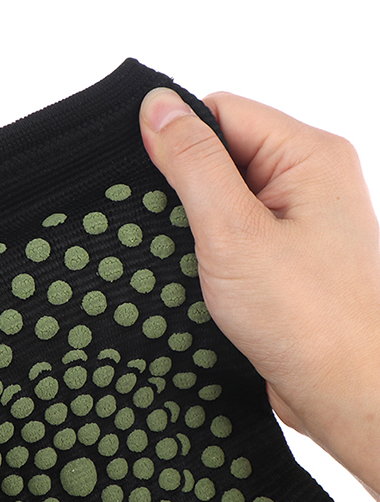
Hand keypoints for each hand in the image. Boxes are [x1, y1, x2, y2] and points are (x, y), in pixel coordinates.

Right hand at [140, 88, 379, 500]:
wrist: (349, 395)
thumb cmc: (310, 320)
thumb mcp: (232, 230)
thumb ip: (192, 163)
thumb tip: (156, 106)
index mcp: (307, 155)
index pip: (220, 112)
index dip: (177, 141)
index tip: (152, 181)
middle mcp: (307, 180)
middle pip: (220, 154)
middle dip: (184, 190)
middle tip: (177, 231)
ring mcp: (297, 220)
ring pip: (220, 197)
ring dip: (194, 226)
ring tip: (193, 260)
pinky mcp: (284, 255)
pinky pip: (231, 232)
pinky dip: (207, 249)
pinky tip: (199, 276)